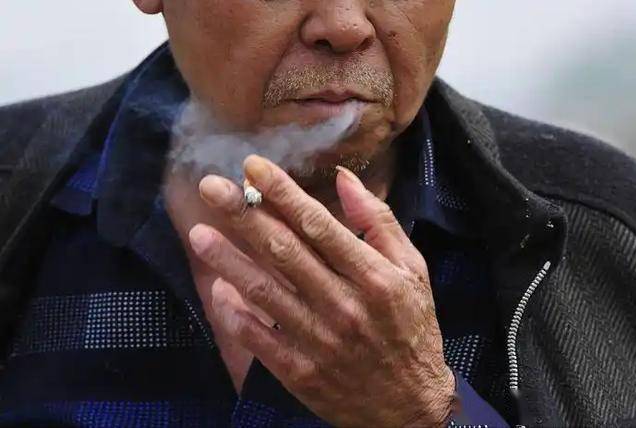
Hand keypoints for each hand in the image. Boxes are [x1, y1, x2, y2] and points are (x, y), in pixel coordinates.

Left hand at [188, 155, 455, 426]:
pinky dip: (236, 314)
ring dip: (229, 261)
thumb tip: (344, 177)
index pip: (319, 226)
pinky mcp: (301, 373)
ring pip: (265, 293)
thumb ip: (378, 222)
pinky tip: (218, 289)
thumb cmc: (412, 328)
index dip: (283, 193)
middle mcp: (345, 306)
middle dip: (246, 215)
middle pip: (285, 253)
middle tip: (211, 187)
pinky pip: (260, 339)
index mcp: (374, 277)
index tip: (254, 166)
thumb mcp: (413, 270)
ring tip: (199, 233)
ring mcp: (320, 342)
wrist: (410, 406)